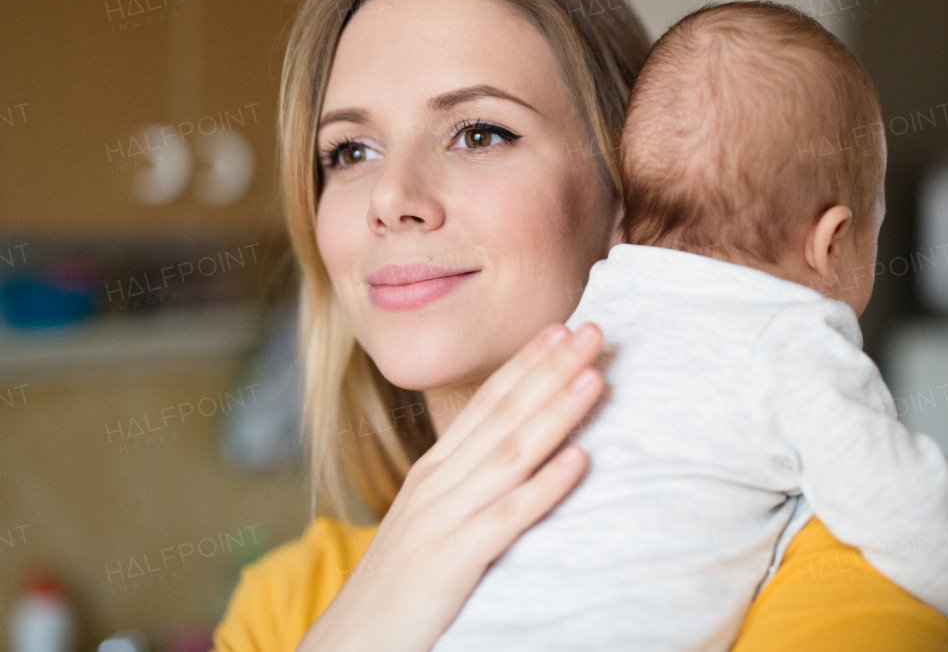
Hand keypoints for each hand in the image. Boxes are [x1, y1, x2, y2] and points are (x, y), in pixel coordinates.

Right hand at [295, 322, 605, 651]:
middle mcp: (438, 483)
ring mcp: (444, 518)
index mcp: (434, 470)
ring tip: (594, 377)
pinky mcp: (452, 560)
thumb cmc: (400, 580)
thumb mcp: (430, 518)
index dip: (526, 362)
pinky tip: (579, 461)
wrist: (353, 642)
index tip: (562, 327)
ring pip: (512, 454)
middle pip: (505, 415)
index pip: (487, 402)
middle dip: (551, 369)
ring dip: (556, 412)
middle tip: (593, 330)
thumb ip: (467, 483)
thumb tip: (512, 450)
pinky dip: (545, 487)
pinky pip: (508, 518)